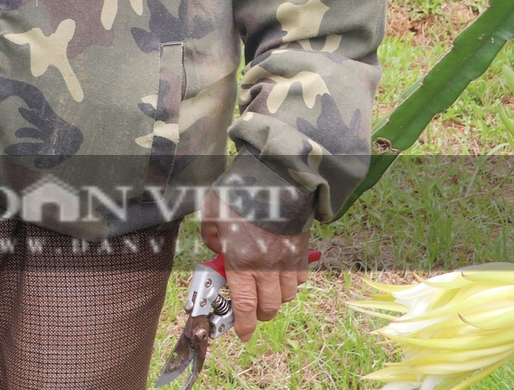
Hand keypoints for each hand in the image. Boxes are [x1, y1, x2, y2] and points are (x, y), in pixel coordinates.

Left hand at [200, 191, 310, 341]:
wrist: (277, 179)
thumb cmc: (239, 194)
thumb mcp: (212, 214)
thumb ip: (211, 238)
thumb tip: (217, 251)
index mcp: (241, 261)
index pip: (244, 307)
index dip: (243, 326)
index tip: (241, 335)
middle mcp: (267, 267)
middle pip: (268, 307)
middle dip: (259, 313)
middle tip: (250, 308)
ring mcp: (288, 261)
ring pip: (287, 296)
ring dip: (276, 298)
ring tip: (265, 287)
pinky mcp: (302, 253)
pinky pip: (300, 280)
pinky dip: (292, 282)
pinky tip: (281, 271)